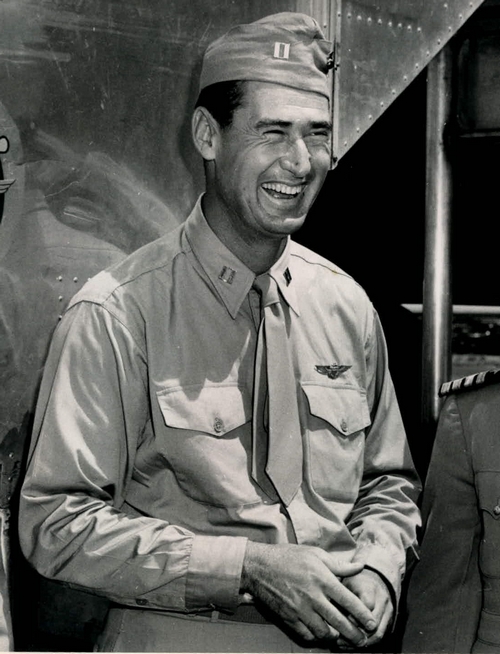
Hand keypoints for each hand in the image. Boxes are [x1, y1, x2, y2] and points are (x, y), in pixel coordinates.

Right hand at [241, 542, 376, 645]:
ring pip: (324, 632)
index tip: (372, 623)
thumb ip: (339, 565)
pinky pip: (307, 635)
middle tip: (362, 640)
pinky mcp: (289, 618)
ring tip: (341, 637)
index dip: (364, 615)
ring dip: (335, 637)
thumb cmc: (289, 557)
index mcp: (322, 579)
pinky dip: (316, 637)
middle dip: (354, 634)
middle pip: (340, 622)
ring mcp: (300, 609)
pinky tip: (321, 633)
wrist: (259, 566)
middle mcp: (313, 596)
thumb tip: (360, 566)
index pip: (349, 601)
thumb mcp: (316, 554)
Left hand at [338, 568, 392, 648]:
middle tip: (339, 639)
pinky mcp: (389, 622)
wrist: (375, 579)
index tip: (340, 621)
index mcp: (370, 588)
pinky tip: (351, 646)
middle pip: (374, 624)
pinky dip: (366, 643)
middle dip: (356, 634)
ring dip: (361, 642)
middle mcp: (382, 601)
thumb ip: (339, 592)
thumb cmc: (355, 580)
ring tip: (343, 645)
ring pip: (378, 634)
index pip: (366, 605)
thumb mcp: (345, 578)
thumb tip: (329, 608)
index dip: (354, 616)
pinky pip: (380, 637)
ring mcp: (388, 612)